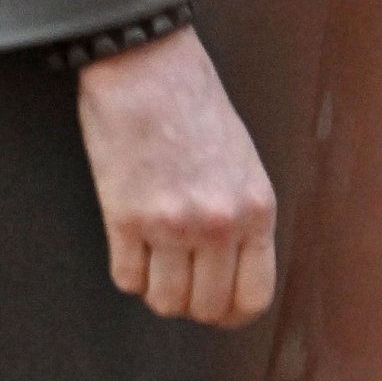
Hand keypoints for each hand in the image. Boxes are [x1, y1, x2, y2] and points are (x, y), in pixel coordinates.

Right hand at [76, 26, 276, 329]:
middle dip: (189, 304)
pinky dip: (127, 272)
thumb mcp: (242, 160)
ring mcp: (172, 223)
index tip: (215, 309)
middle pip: (206, 307)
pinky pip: (126, 278)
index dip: (230, 314)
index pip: (253, 297)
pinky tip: (128, 247)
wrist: (145, 66)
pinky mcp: (126, 216)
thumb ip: (241, 214)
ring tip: (150, 264)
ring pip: (165, 301)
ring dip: (155, 291)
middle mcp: (220, 223)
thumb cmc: (191, 103)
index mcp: (256, 209)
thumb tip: (228, 264)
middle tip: (176, 283)